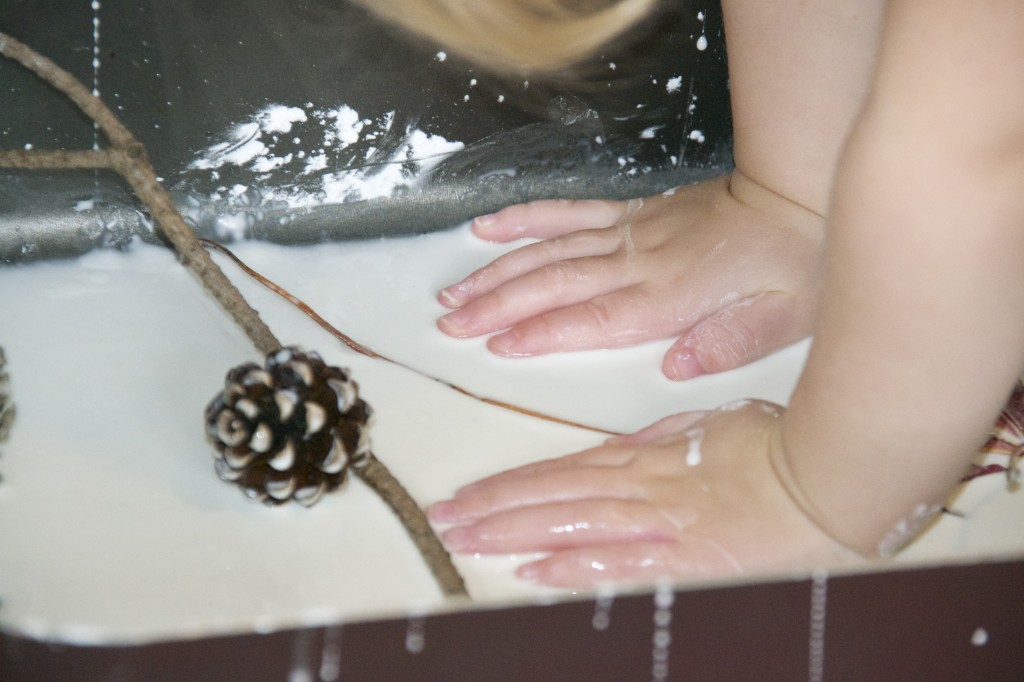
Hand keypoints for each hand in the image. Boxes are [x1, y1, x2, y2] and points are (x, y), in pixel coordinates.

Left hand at [428, 401, 859, 587]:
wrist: (827, 479)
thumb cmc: (777, 448)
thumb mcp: (713, 424)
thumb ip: (666, 435)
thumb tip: (630, 443)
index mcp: (647, 456)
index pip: (561, 470)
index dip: (511, 483)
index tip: (470, 494)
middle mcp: (641, 488)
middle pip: (552, 496)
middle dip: (493, 509)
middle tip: (446, 520)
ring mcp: (659, 524)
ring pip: (570, 524)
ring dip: (513, 532)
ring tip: (466, 539)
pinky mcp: (684, 560)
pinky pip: (617, 562)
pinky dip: (571, 565)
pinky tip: (532, 569)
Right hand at [437, 172, 824, 379]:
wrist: (800, 192)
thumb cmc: (796, 261)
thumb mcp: (784, 317)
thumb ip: (728, 343)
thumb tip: (678, 368)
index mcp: (670, 297)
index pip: (591, 320)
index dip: (539, 333)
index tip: (493, 345)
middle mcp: (639, 263)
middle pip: (554, 285)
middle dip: (496, 305)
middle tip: (450, 323)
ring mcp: (630, 232)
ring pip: (549, 250)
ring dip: (498, 270)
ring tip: (454, 290)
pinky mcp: (632, 212)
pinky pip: (569, 212)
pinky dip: (527, 218)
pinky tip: (490, 227)